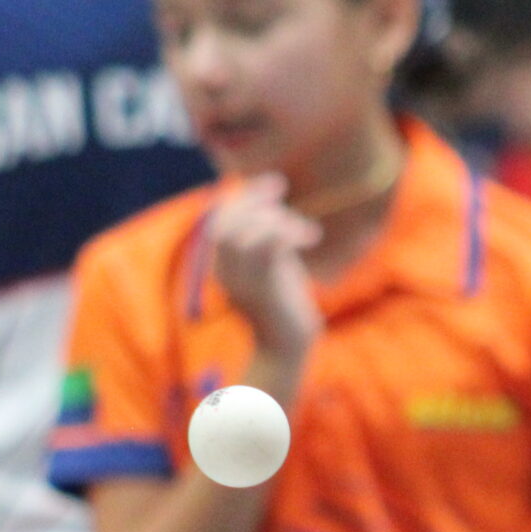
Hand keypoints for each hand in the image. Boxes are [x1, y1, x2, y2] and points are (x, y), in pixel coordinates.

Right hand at [207, 174, 322, 366]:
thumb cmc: (283, 306)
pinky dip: (291, 232)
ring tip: (304, 233)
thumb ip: (264, 238)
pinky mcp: (264, 288)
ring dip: (278, 220)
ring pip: (246, 231)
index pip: (219, 218)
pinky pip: (269, 245)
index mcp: (220, 265)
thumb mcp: (270, 265)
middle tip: (287, 200)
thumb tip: (271, 208)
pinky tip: (312, 237)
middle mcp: (224, 272)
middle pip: (225, 221)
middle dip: (257, 201)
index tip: (276, 184)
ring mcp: (241, 281)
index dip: (247, 195)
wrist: (286, 347)